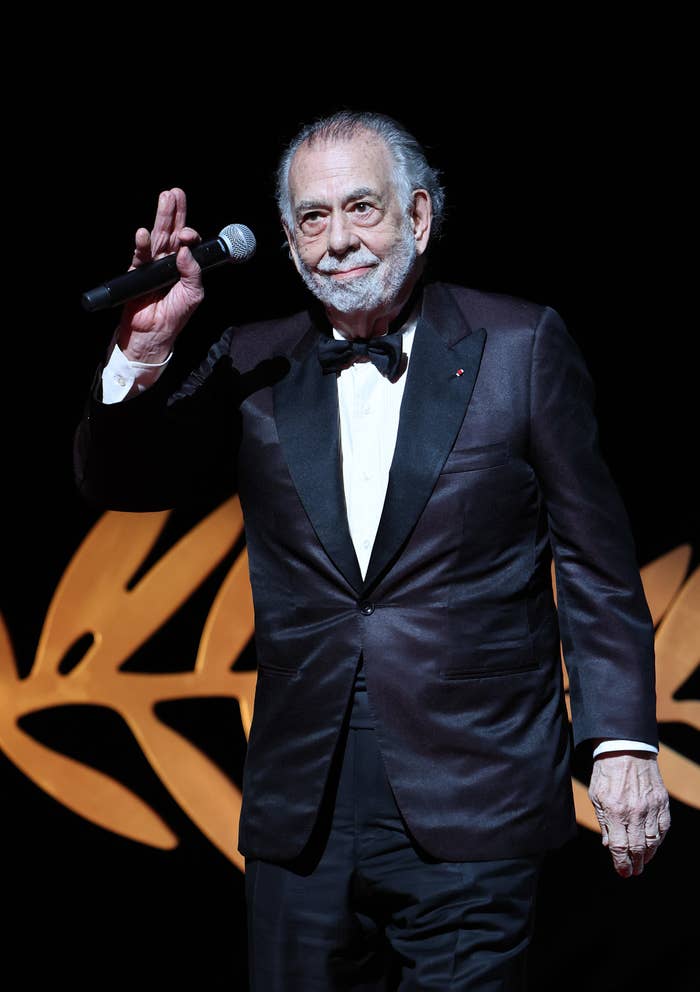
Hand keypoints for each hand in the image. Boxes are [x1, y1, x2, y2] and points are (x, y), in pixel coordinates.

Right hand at [116, 187, 203, 362]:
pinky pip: (140, 255)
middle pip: (172, 231)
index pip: (188, 242)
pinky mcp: (138, 272)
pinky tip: (144, 233)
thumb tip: (186, 250)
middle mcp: (169, 261)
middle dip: (174, 212)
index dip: (189, 233)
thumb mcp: (193, 294)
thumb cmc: (176, 316)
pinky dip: (142, 244)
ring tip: (164, 198)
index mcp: (185, 265)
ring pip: (157, 237)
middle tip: (175, 193)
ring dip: (161, 218)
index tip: (188, 234)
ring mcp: (153, 265)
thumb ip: (193, 272)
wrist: (154, 334)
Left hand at [588, 751, 670, 876]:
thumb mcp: (596, 796)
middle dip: (635, 864)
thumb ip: (603, 821)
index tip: (623, 873)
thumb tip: (608, 845)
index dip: (621, 863)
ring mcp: (651, 807)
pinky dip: (659, 840)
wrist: (626, 749)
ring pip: (653, 841)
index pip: (619, 846)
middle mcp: (635, 812)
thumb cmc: (607, 772)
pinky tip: (653, 845)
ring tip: (642, 861)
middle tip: (633, 872)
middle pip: (638, 848)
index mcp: (615, 811)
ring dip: (648, 855)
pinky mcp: (662, 802)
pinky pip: (663, 828)